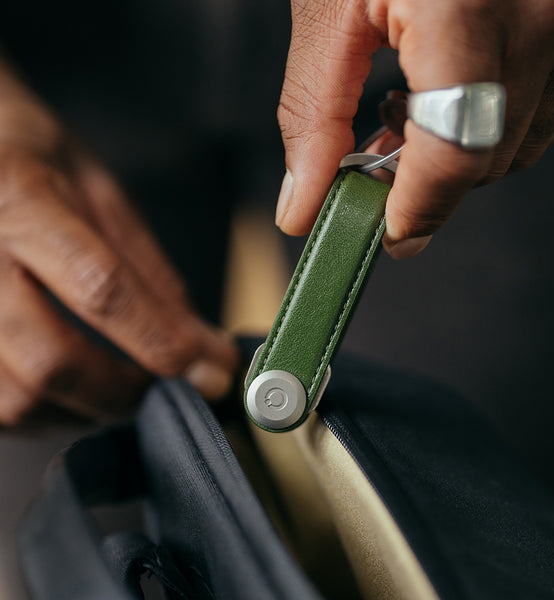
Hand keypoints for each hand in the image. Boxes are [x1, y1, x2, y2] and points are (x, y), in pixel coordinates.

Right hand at [0, 60, 238, 423]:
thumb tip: (198, 340)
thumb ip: (146, 266)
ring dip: (82, 409)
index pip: (101, 288)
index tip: (212, 372)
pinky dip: (40, 411)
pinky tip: (63, 387)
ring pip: (14, 400)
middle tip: (163, 386)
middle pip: (52, 362)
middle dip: (126, 391)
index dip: (165, 342)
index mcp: (20, 197)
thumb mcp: (98, 189)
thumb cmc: (29, 155)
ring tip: (114, 384)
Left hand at [276, 0, 553, 256]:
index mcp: (471, 6)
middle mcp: (550, 14)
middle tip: (377, 157)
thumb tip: (301, 202)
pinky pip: (551, 107)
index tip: (388, 233)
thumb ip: (314, 112)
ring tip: (412, 103)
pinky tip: (461, 81)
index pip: (456, 152)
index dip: (418, 209)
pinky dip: (498, 118)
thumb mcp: (331, 3)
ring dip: (460, 149)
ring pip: (520, 143)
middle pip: (484, 160)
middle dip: (425, 178)